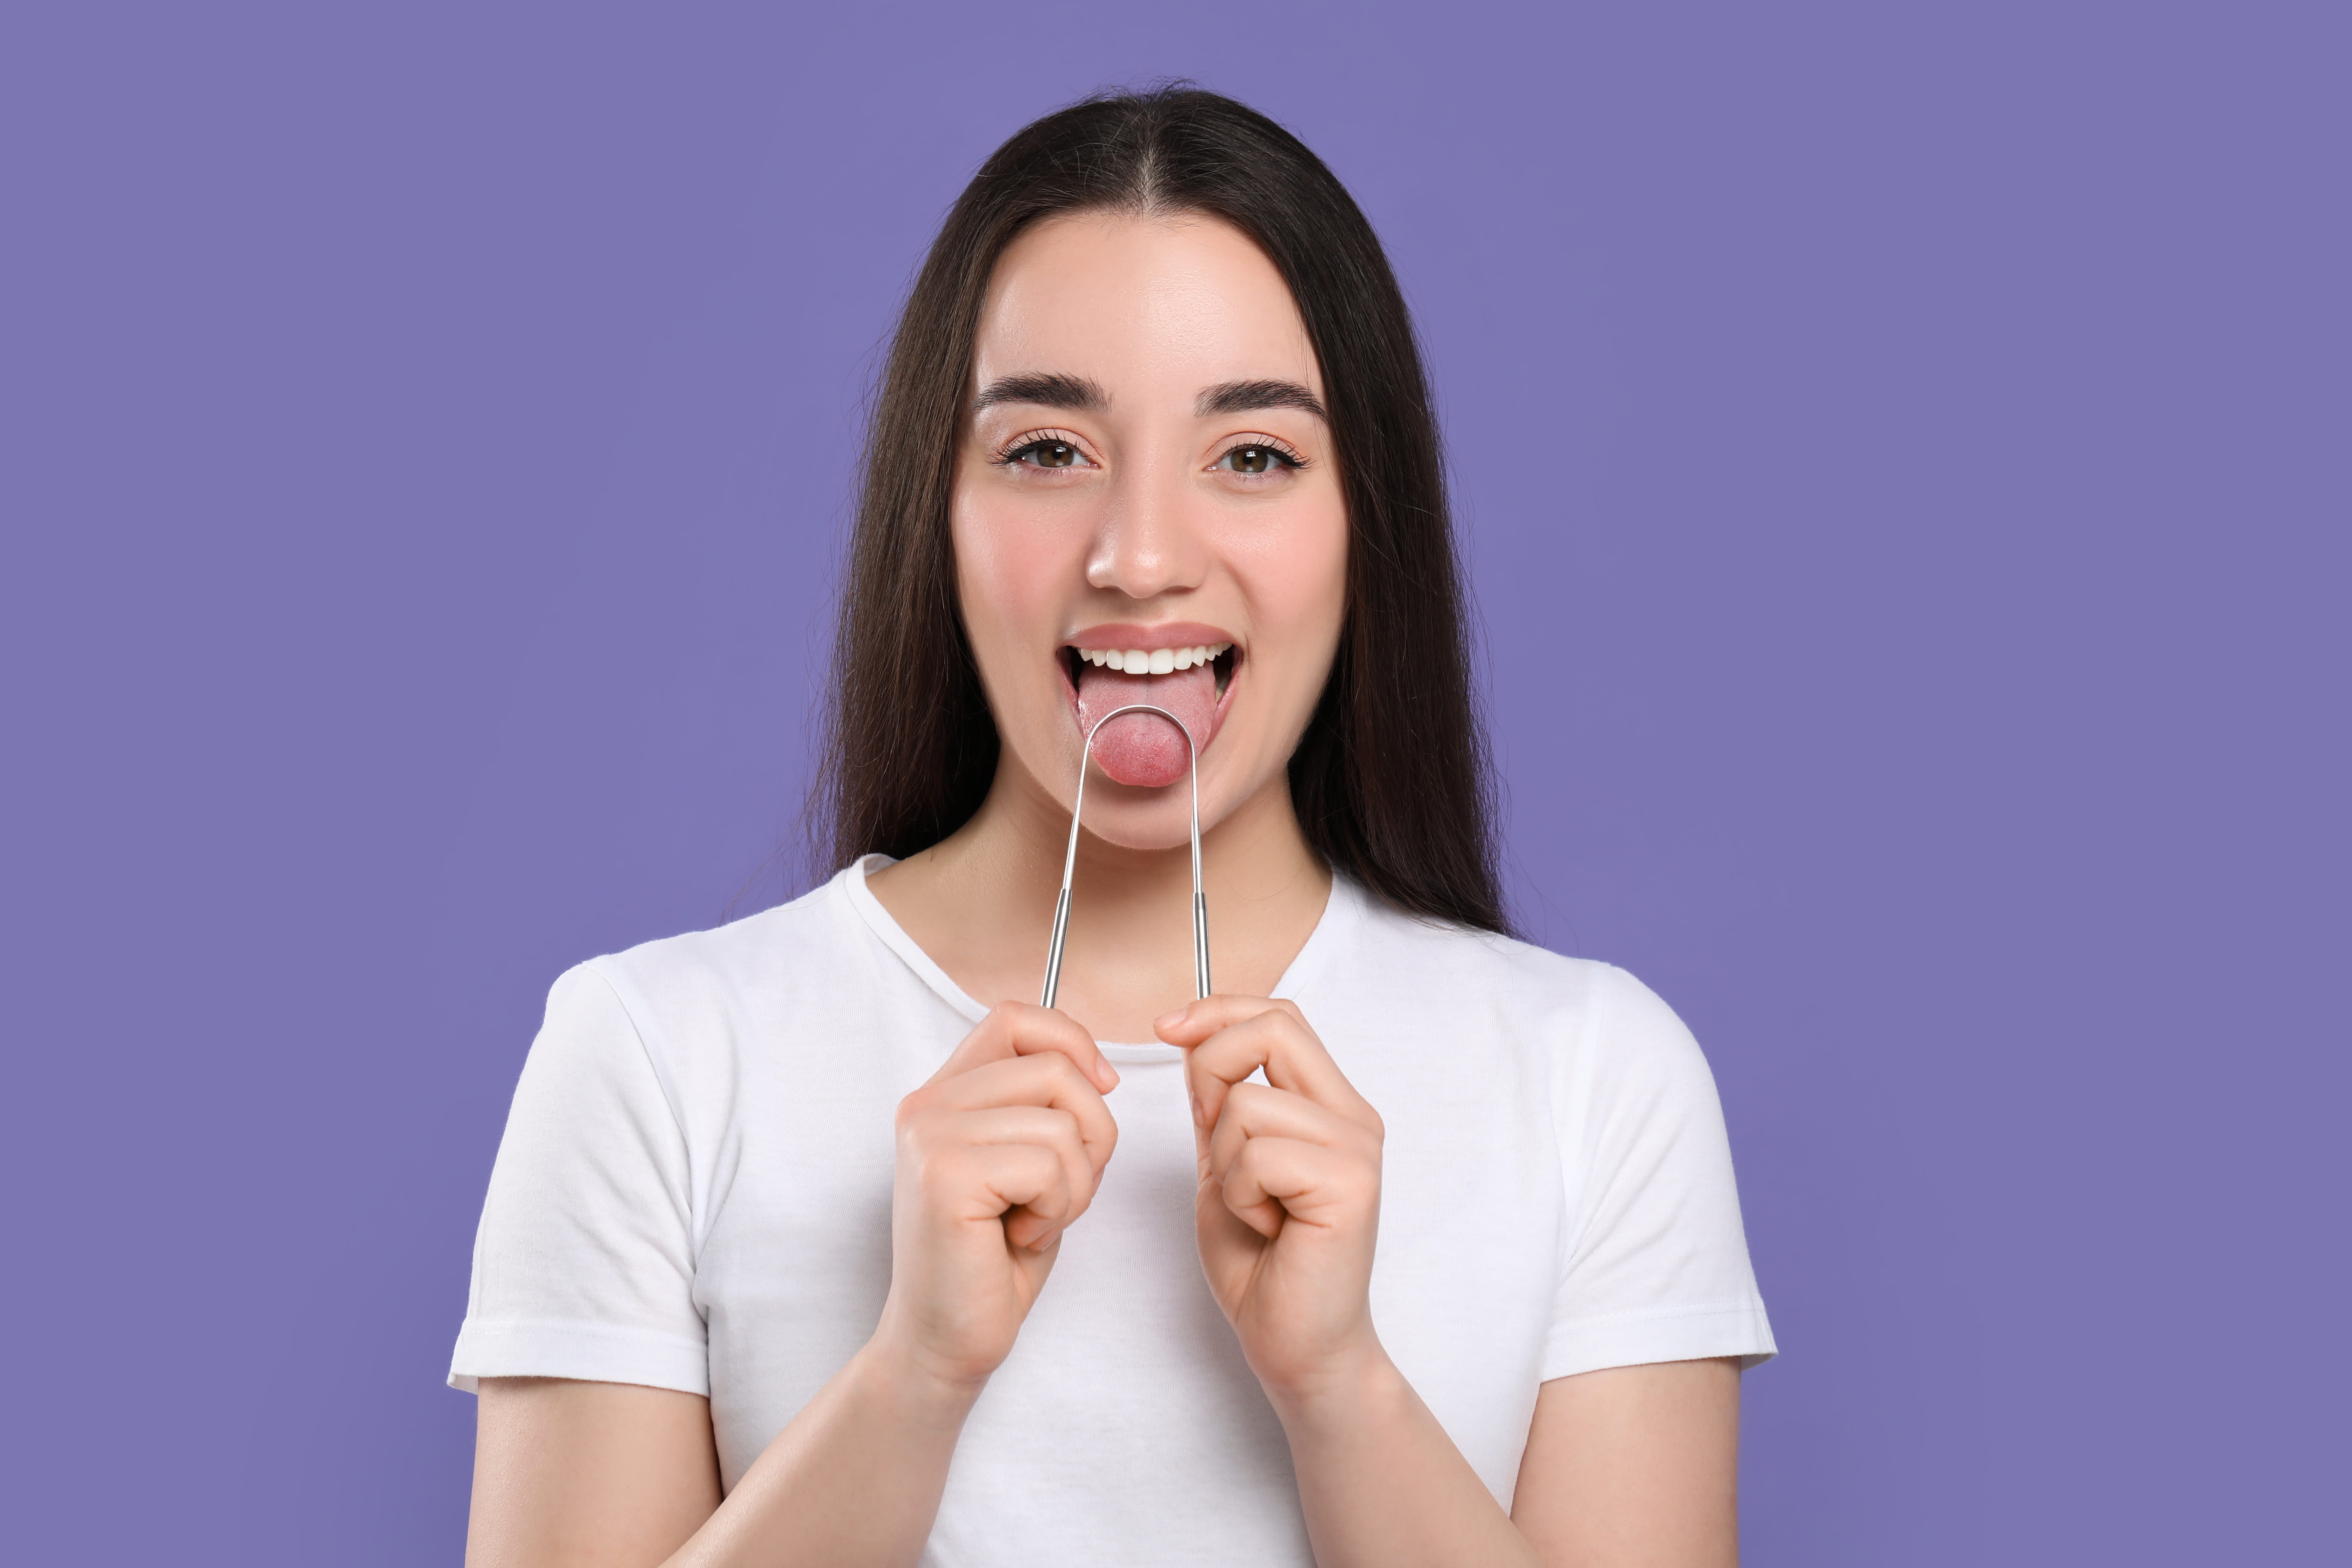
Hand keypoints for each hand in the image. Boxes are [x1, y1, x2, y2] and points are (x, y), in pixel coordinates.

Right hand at [871, 1003, 1119, 1388]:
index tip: (1098, 1091)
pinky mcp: (946, 1177)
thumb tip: (1097, 1069)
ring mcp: (931, 1137)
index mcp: (944, 1092)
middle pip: (1056, 1069)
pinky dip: (1059, 1208)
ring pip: (1062, 1122)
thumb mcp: (1025, 1162)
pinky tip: (1021, 1236)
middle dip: (1091, 1134)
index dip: (1073, 1044)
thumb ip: (1044, 1106)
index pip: (1017, 1017)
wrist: (944, 1340)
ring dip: (1076, 1183)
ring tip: (1036, 1217)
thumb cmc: (994, 1256)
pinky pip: (1050, 1165)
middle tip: (1061, 1191)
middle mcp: (927, 1104)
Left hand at [1157, 996, 1385, 1399]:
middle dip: (1212, 1067)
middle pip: (1273, 1029)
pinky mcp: (1350, 1184)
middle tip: (1210, 1135)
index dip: (1219, 1010)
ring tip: (1254, 1207)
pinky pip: (1258, 1153)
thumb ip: (1218, 1103)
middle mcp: (1353, 1116)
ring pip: (1247, 1102)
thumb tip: (1195, 1035)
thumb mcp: (1225, 1163)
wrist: (1297, 1344)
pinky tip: (1267, 1227)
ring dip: (1226, 1161)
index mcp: (1329, 1104)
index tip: (1166, 1028)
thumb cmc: (1261, 1263)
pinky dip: (1240, 1194)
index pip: (1279, 1015)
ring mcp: (1356, 1148)